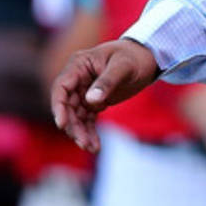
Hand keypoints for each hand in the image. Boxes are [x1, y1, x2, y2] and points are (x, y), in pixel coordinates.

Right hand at [50, 38, 161, 153]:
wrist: (146, 58)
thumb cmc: (134, 57)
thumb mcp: (123, 67)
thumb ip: (107, 82)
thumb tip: (90, 100)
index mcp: (79, 65)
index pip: (61, 87)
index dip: (59, 106)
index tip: (62, 124)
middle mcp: (77, 79)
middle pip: (67, 106)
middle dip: (73, 126)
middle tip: (84, 143)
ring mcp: (84, 91)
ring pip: (76, 116)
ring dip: (81, 133)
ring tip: (92, 148)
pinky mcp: (93, 101)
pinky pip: (86, 119)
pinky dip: (89, 132)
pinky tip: (95, 146)